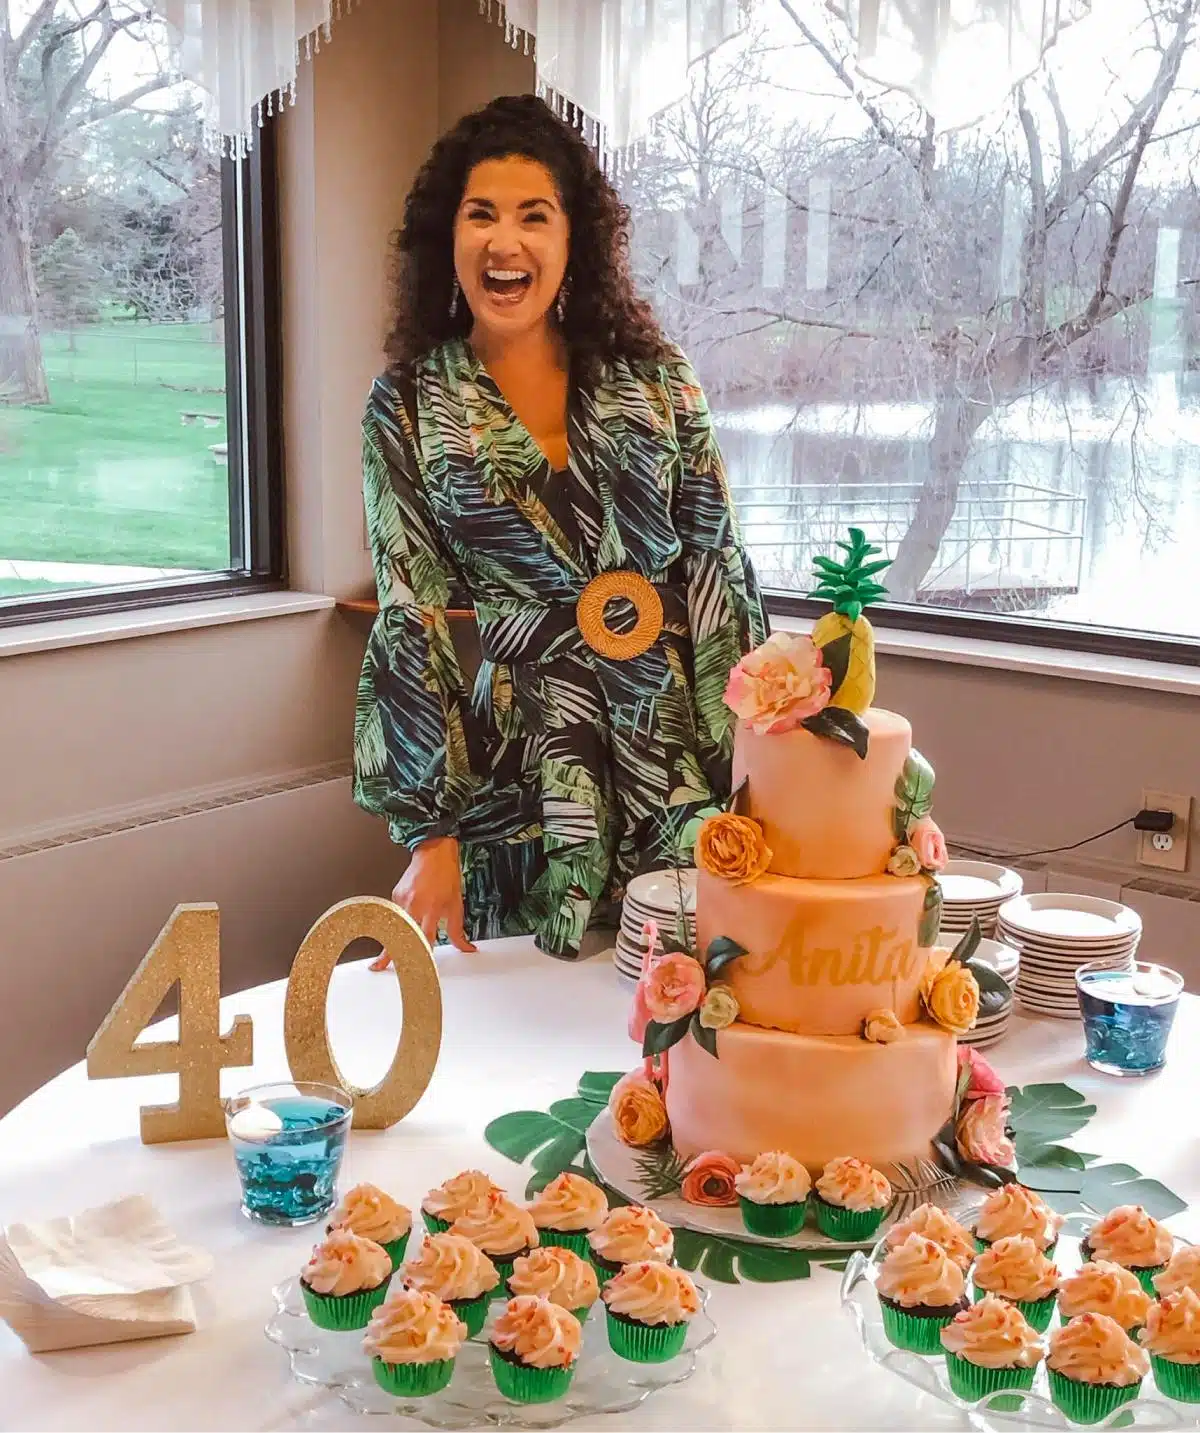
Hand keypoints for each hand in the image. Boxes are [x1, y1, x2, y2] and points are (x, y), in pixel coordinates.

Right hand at [373, 837, 475, 967]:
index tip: (414, 966)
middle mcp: (416, 904)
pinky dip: (399, 919)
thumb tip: (466, 948)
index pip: (424, 938)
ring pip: (395, 924)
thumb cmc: (446, 876)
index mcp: (433, 909)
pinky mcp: (395, 894)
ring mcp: (403, 899)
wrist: (435, 853)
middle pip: (401, 933)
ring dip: (390, 938)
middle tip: (378, 966)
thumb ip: (458, 931)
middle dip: (388, 952)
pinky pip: (395, 912)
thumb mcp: (456, 905)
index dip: (420, 954)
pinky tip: (405, 918)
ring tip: (382, 955)